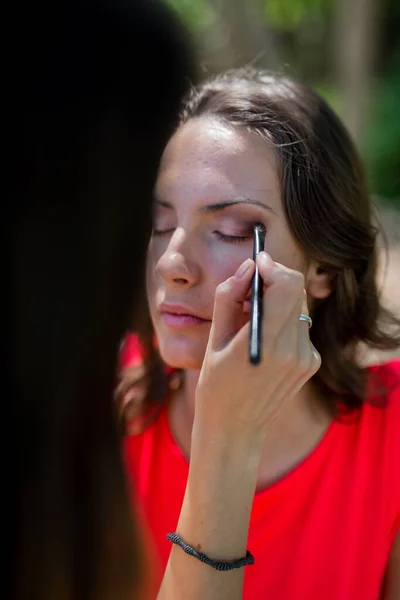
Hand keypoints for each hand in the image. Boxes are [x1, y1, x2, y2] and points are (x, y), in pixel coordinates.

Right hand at [194, 252, 320, 449]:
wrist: (235, 429)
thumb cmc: (215, 385)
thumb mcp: (213, 340)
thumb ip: (229, 298)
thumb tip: (248, 267)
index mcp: (265, 344)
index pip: (287, 286)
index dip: (272, 267)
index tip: (255, 263)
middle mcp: (292, 350)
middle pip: (296, 290)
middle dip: (273, 280)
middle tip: (249, 287)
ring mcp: (306, 358)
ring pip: (299, 305)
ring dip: (278, 300)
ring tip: (252, 319)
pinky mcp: (311, 362)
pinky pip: (300, 325)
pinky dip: (283, 320)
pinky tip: (264, 338)